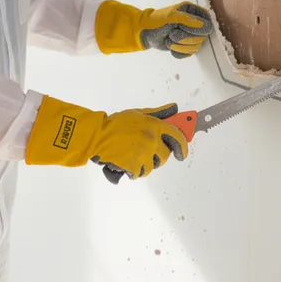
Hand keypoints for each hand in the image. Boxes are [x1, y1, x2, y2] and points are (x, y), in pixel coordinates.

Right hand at [25, 97, 187, 180]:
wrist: (97, 135)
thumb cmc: (116, 123)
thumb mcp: (139, 113)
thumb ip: (159, 113)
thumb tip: (175, 109)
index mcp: (155, 125)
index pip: (178, 137)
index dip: (183, 147)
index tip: (182, 154)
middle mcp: (152, 140)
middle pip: (166, 155)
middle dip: (159, 156)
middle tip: (148, 153)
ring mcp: (143, 153)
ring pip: (153, 166)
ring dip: (145, 164)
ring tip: (133, 156)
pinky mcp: (134, 165)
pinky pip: (140, 173)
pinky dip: (134, 171)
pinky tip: (126, 164)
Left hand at [95, 0, 214, 58]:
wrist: (144, 32)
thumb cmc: (156, 21)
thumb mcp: (170, 16)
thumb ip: (187, 19)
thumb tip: (203, 24)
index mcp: (192, 12)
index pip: (207, 22)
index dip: (200, 28)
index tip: (187, 29)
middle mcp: (194, 23)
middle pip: (202, 37)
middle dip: (185, 38)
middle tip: (172, 34)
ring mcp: (190, 35)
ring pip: (195, 47)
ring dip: (180, 46)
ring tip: (169, 39)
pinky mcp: (185, 46)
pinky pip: (189, 54)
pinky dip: (179, 52)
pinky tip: (170, 47)